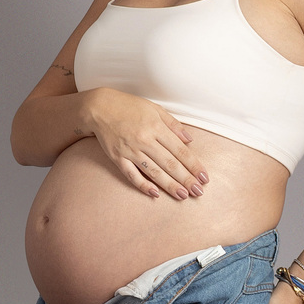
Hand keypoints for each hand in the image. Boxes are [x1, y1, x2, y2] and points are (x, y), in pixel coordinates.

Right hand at [87, 88, 208, 199]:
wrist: (99, 108)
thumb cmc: (129, 107)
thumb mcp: (155, 109)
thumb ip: (173, 125)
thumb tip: (189, 140)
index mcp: (156, 127)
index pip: (180, 151)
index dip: (194, 165)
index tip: (204, 177)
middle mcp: (145, 140)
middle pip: (170, 164)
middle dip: (186, 179)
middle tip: (198, 192)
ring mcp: (131, 151)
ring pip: (154, 172)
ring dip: (170, 185)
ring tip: (182, 196)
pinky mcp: (118, 158)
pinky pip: (132, 175)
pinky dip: (143, 185)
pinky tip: (155, 194)